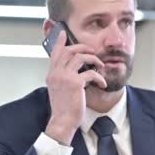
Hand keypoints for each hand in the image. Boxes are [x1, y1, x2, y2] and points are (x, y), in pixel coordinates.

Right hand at [45, 30, 106, 144]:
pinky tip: (102, 84)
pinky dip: (99, 77)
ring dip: (94, 59)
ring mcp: (65, 77)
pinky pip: (91, 73)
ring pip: (80, 57)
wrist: (62, 121)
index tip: (63, 33)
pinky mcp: (76, 83)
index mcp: (52, 74)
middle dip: (83, 48)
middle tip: (92, 52)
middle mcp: (56, 73)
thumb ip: (63, 78)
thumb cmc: (63, 108)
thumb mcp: (59, 90)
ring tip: (100, 66)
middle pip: (69, 51)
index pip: (54, 53)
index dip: (59, 42)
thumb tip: (76, 71)